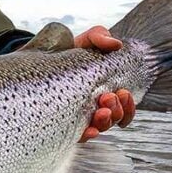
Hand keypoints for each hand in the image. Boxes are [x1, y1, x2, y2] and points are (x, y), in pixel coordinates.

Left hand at [74, 26, 135, 140]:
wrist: (43, 57)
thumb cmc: (69, 50)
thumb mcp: (86, 40)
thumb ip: (100, 37)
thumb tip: (115, 44)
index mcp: (106, 90)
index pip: (124, 106)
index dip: (128, 105)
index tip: (123, 92)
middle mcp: (96, 106)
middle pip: (115, 118)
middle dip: (116, 110)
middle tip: (107, 97)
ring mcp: (80, 115)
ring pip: (100, 128)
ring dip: (105, 122)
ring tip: (100, 111)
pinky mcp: (64, 122)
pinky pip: (79, 135)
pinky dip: (87, 134)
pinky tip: (88, 130)